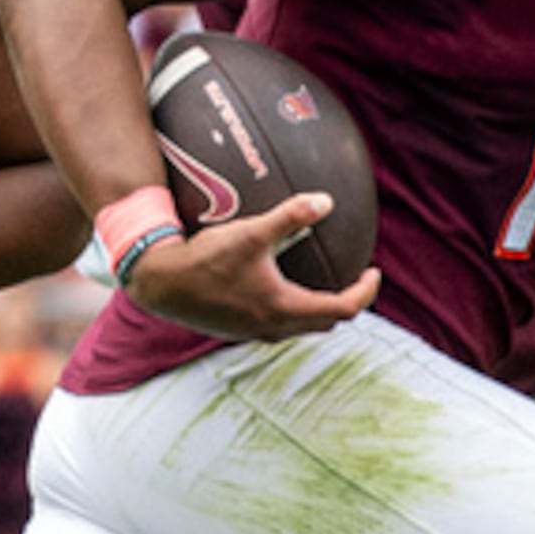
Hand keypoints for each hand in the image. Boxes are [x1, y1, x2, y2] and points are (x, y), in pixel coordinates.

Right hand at [119, 191, 378, 342]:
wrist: (161, 285)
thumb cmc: (205, 259)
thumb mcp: (251, 232)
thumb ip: (290, 216)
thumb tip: (326, 201)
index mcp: (284, 307)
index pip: (344, 309)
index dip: (366, 292)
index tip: (373, 272)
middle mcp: (274, 327)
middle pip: (326, 322)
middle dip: (346, 302)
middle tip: (354, 278)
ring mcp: (255, 332)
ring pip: (302, 326)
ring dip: (319, 308)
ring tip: (324, 282)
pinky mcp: (239, 330)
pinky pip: (279, 324)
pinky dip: (294, 308)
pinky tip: (281, 285)